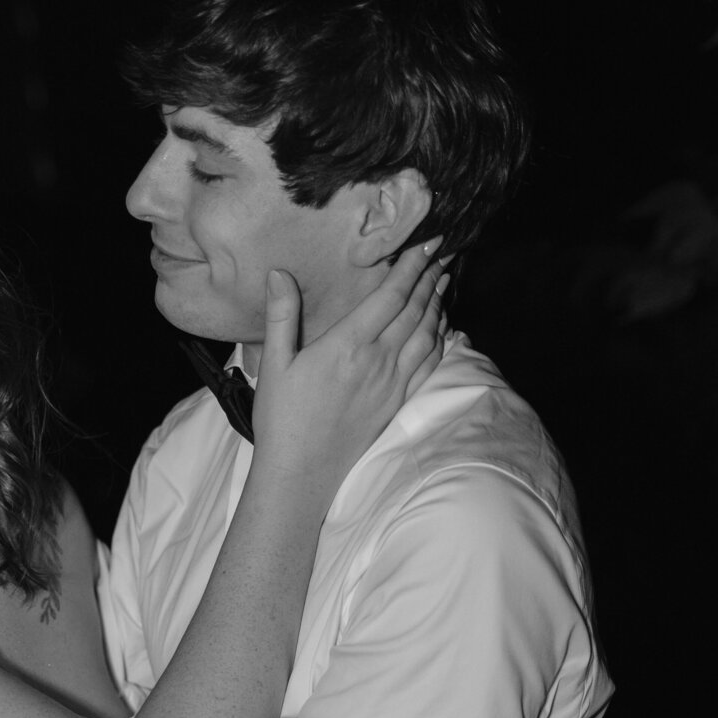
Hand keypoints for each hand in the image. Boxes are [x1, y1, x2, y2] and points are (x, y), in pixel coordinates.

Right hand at [252, 238, 448, 489]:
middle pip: (414, 310)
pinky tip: (440, 328)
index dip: (413, 266)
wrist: (300, 475)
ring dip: (437, 304)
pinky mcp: (396, 404)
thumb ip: (281, 316)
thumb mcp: (274, 365)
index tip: (428, 242)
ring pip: (426, 335)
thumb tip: (280, 273)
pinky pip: (427, 365)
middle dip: (429, 277)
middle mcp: (376, 361)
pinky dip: (439, 340)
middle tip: (442, 252)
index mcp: (346, 345)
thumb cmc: (281, 421)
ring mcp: (391, 384)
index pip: (390, 296)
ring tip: (443, 280)